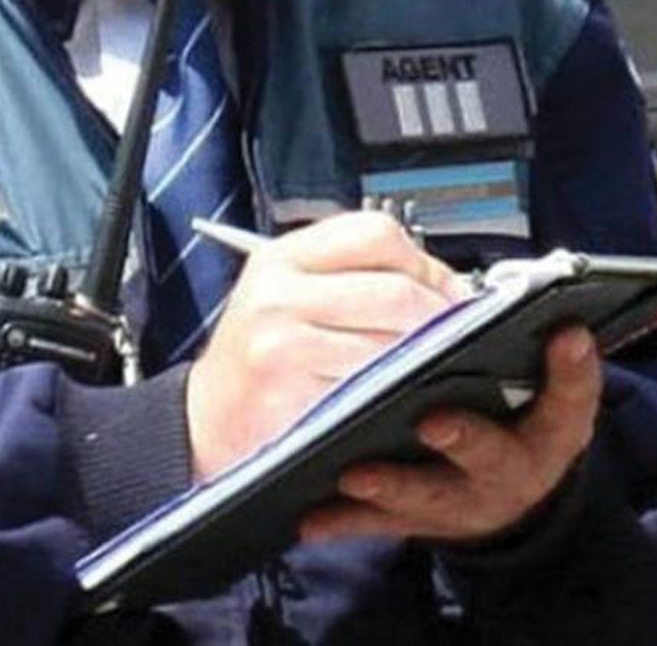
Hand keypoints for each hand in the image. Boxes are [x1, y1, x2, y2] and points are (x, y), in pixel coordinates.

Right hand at [186, 212, 465, 479]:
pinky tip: (386, 395)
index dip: (422, 262)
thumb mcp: (282, 297)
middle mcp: (276, 293)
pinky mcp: (290, 390)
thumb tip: (439, 285)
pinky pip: (370, 385)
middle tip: (450, 335)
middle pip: (394, 288)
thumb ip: (347, 277)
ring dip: (421, 359)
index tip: (441, 289)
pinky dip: (392, 391)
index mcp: (279, 259)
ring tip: (417, 366)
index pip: (373, 233)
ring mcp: (281, 342)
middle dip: (437, 316)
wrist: (206, 422)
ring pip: (391, 341)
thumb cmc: (253, 362)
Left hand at [300, 326, 600, 543]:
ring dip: (390, 485)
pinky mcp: (413, 520)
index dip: (571, 371)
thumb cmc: (513, 420)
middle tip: (435, 421)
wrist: (504, 498)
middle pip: (490, 455)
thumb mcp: (543, 393)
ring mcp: (458, 502)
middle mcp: (506, 471)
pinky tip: (309, 519)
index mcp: (548, 431)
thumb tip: (537, 307)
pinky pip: (374, 523)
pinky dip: (340, 520)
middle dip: (465, 438)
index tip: (565, 335)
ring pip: (424, 496)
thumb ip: (536, 353)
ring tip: (355, 473)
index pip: (570, 400)